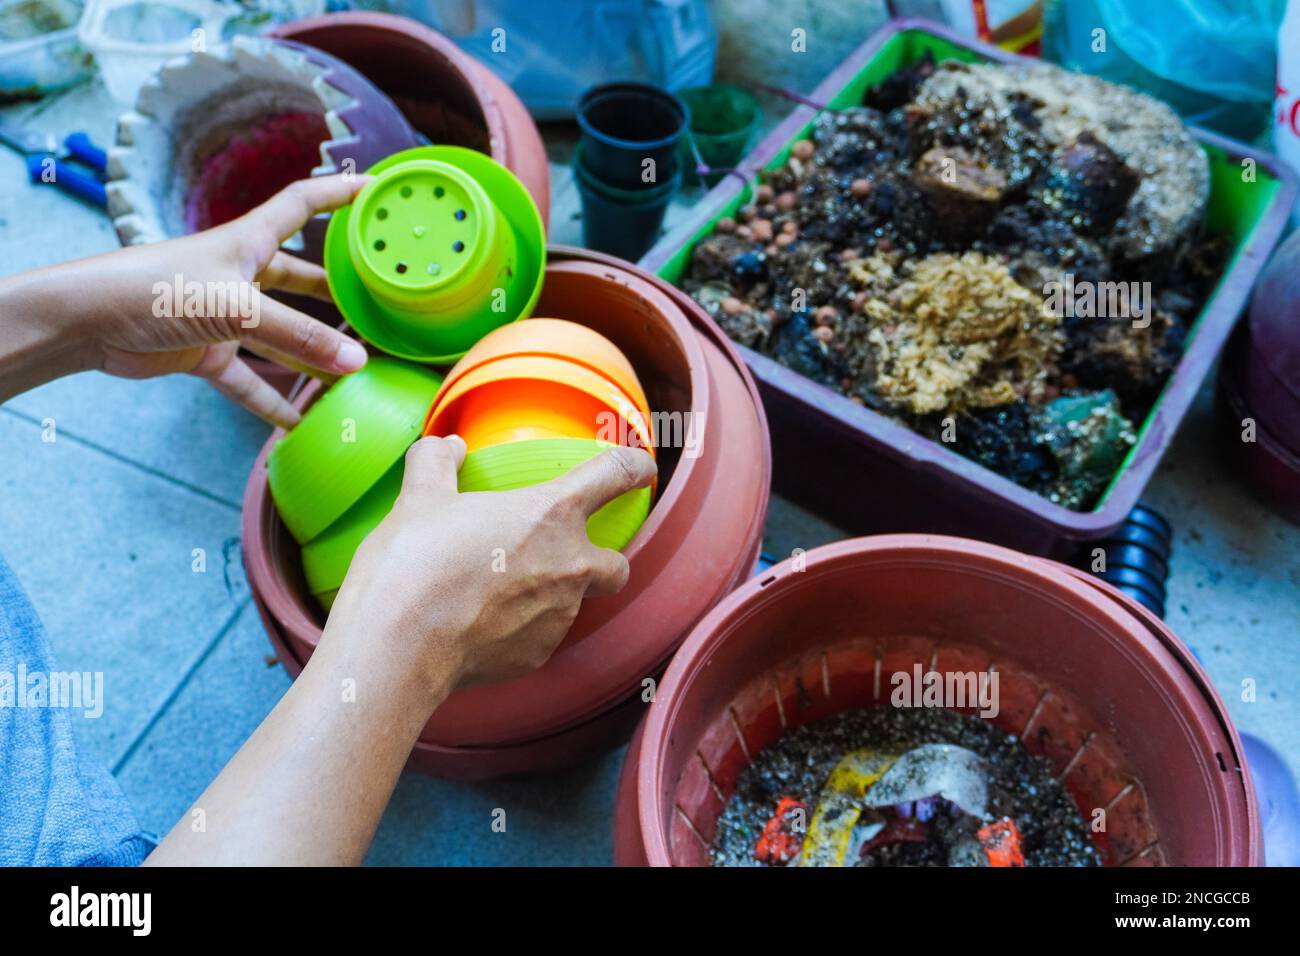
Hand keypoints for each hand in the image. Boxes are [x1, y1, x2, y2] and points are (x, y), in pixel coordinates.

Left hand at [2, 175, 368, 426]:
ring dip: (310, 353)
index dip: (339, 193)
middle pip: (298, 276)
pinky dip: (270, 400)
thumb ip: (298, 338)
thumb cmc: (155, 291)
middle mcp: (238, 274)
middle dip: (334, 289)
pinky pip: (248, 378)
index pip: (303, 204)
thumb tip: (356, 363)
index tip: (375, 190)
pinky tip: (295, 422)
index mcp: (248, 242)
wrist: (86, 322)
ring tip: (350, 369)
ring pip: (279, 333)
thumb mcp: (237, 309)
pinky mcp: (205, 350)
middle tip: (374, 300)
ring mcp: (222, 314)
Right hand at [320, 436, 657, 704]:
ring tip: (498, 593)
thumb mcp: (419, 497)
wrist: (396, 644)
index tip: (641, 468)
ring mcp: (558, 617)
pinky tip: (481, 626)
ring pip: (575, 605)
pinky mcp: (537, 656)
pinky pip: (540, 637)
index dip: (633, 468)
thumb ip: (438, 462)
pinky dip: (521, 630)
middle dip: (603, 560)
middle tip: (563, 554)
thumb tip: (446, 446)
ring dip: (552, 596)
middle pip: (617, 564)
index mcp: (550, 513)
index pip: (613, 476)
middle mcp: (569, 565)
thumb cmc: (413, 562)